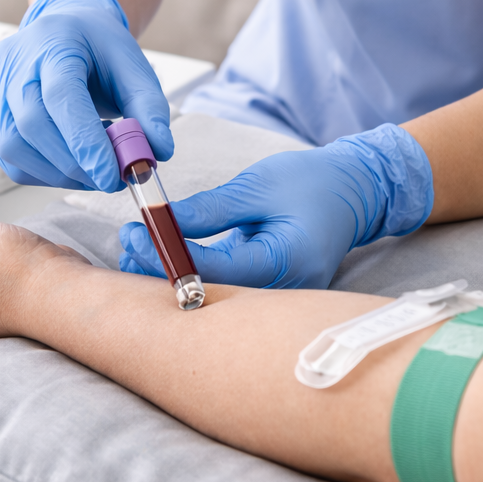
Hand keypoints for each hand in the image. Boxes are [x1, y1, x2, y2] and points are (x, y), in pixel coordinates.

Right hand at [0, 0, 172, 190]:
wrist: (65, 31)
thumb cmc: (99, 49)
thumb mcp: (134, 67)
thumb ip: (149, 108)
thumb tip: (158, 151)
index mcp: (53, 40)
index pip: (61, 95)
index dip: (84, 140)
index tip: (112, 175)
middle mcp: (15, 62)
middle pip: (32, 123)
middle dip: (74, 163)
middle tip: (110, 179)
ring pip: (13, 146)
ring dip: (58, 172)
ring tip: (93, 170)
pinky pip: (9, 158)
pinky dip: (42, 173)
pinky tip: (70, 166)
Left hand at [119, 124, 433, 288]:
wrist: (354, 193)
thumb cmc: (313, 183)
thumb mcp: (259, 185)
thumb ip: (211, 209)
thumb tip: (161, 221)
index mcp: (287, 263)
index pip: (213, 271)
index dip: (166, 256)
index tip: (134, 232)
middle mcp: (283, 292)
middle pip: (207, 296)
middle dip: (160, 274)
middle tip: (128, 243)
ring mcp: (277, 298)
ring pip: (212, 297)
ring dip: (171, 274)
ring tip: (140, 245)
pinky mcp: (267, 293)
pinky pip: (223, 290)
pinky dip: (192, 274)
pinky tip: (164, 255)